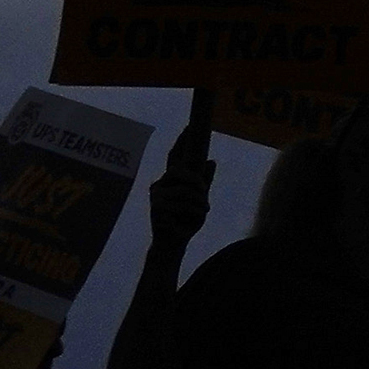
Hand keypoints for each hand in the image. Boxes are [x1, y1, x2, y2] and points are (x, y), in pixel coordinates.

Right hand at [146, 97, 218, 257]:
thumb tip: (211, 161)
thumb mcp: (200, 200)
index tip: (190, 126)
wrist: (174, 242)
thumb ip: (205, 182)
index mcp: (170, 181)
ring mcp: (157, 196)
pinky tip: (191, 220)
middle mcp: (160, 185)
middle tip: (203, 197)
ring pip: (188, 191)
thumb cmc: (186, 221)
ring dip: (199, 204)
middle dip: (198, 185)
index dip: (182, 142)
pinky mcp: (157, 208)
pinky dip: (194, 214)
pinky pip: (185, 205)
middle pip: (183, 173)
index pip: (175, 157)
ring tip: (199, 213)